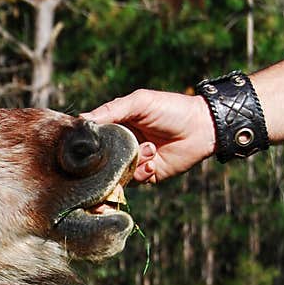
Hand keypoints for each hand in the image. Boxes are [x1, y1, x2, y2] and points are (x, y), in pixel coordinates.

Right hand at [81, 89, 215, 183]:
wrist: (203, 128)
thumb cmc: (171, 109)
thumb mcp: (139, 103)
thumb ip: (111, 110)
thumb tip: (81, 121)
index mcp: (116, 126)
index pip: (92, 138)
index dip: (87, 142)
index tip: (83, 145)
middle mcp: (121, 145)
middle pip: (100, 159)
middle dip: (107, 158)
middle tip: (118, 153)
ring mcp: (132, 161)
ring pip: (115, 172)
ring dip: (131, 163)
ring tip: (150, 150)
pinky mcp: (146, 175)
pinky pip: (133, 181)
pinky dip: (141, 172)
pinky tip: (154, 162)